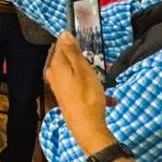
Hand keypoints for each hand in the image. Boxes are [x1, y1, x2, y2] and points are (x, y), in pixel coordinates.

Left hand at [45, 32, 117, 153]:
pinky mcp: (67, 97)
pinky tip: (108, 98)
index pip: (60, 45)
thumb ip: (73, 52)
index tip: (87, 43)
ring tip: (107, 80)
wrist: (87, 127)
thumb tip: (64, 34)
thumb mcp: (83, 70)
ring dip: (93, 75)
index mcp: (56, 66)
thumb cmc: (87, 97)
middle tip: (104, 64)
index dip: (73, 42)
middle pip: (70, 60)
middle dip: (87, 60)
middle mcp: (54, 75)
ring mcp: (60, 87)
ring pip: (78, 74)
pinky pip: (81, 87)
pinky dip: (94, 89)